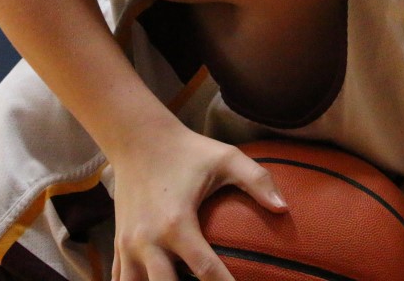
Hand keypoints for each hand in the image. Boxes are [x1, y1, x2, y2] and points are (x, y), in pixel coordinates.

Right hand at [109, 129, 287, 280]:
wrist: (137, 137)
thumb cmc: (187, 150)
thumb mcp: (225, 158)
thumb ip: (257, 180)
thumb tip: (284, 208)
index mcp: (177, 223)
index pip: (205, 271)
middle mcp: (148, 239)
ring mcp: (128, 244)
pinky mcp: (118, 243)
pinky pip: (120, 278)